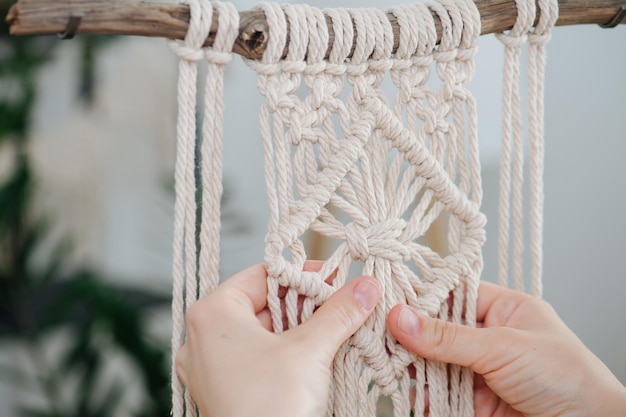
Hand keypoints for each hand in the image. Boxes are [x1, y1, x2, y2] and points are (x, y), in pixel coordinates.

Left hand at [175, 262, 381, 416]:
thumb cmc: (271, 408)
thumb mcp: (311, 349)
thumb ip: (339, 311)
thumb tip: (364, 286)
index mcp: (212, 314)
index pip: (263, 275)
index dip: (301, 276)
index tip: (334, 280)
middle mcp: (202, 337)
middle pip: (262, 303)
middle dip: (304, 305)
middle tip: (338, 305)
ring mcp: (210, 367)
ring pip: (261, 331)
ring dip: (297, 329)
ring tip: (331, 330)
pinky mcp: (223, 390)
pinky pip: (255, 357)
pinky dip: (283, 352)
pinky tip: (311, 357)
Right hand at [388, 282, 625, 416]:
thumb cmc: (567, 377)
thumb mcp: (503, 347)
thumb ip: (448, 337)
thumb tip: (401, 317)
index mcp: (505, 309)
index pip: (454, 295)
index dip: (423, 299)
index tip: (390, 303)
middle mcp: (491, 337)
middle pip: (439, 330)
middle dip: (412, 335)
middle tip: (380, 335)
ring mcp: (482, 370)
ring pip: (436, 363)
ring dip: (413, 365)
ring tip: (386, 362)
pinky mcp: (476, 402)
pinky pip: (441, 393)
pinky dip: (423, 394)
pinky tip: (408, 390)